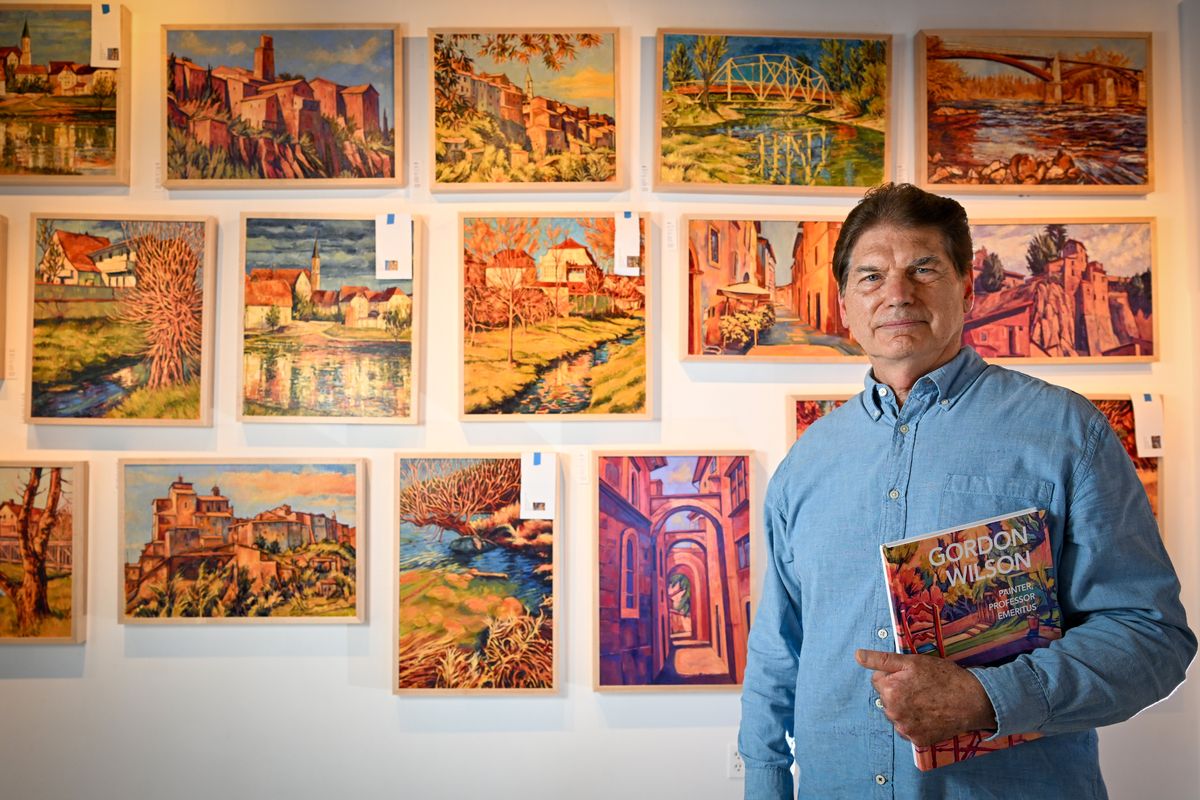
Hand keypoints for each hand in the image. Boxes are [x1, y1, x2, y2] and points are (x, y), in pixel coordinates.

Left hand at [855, 649, 996, 745]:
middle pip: (887, 697)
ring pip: (897, 713)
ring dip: (906, 708)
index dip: (894, 675)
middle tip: (921, 688)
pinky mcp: (917, 740)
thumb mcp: (912, 661)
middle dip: (898, 691)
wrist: (973, 700)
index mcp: (888, 690)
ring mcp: (905, 728)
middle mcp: (893, 712)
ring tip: (927, 701)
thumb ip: (881, 659)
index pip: (878, 680)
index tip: (911, 676)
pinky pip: (908, 728)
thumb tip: (857, 656)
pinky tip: (930, 714)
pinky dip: (916, 722)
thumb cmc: (943, 677)